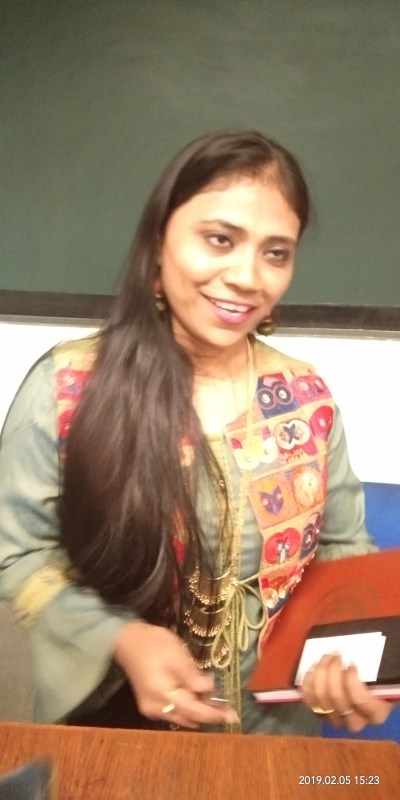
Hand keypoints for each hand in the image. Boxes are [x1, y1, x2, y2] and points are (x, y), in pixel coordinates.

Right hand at [113, 621, 237, 728]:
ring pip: (182, 717)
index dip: (214, 714)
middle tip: (226, 705)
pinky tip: (196, 695)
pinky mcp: (150, 706)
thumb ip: (193, 676)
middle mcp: (156, 709)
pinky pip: (174, 712)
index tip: (233, 716)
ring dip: (199, 710)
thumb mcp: (177, 654)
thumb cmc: (154, 643)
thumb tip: (210, 690)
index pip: (194, 711)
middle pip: (189, 718)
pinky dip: (188, 707)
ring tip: (214, 699)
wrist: (127, 641)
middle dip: (208, 713)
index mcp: (162, 694)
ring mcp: (151, 710)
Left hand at [301, 653, 393, 731]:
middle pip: (336, 696)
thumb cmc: (375, 682)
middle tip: (336, 655)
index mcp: (375, 713)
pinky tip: (314, 668)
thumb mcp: (380, 679)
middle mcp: (355, 722)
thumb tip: (353, 664)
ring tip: (326, 658)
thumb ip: (371, 674)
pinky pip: (308, 698)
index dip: (351, 679)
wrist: (366, 693)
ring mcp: (336, 720)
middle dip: (333, 670)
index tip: (352, 663)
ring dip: (320, 672)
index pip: (359, 699)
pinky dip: (309, 680)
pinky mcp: (320, 715)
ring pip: (321, 697)